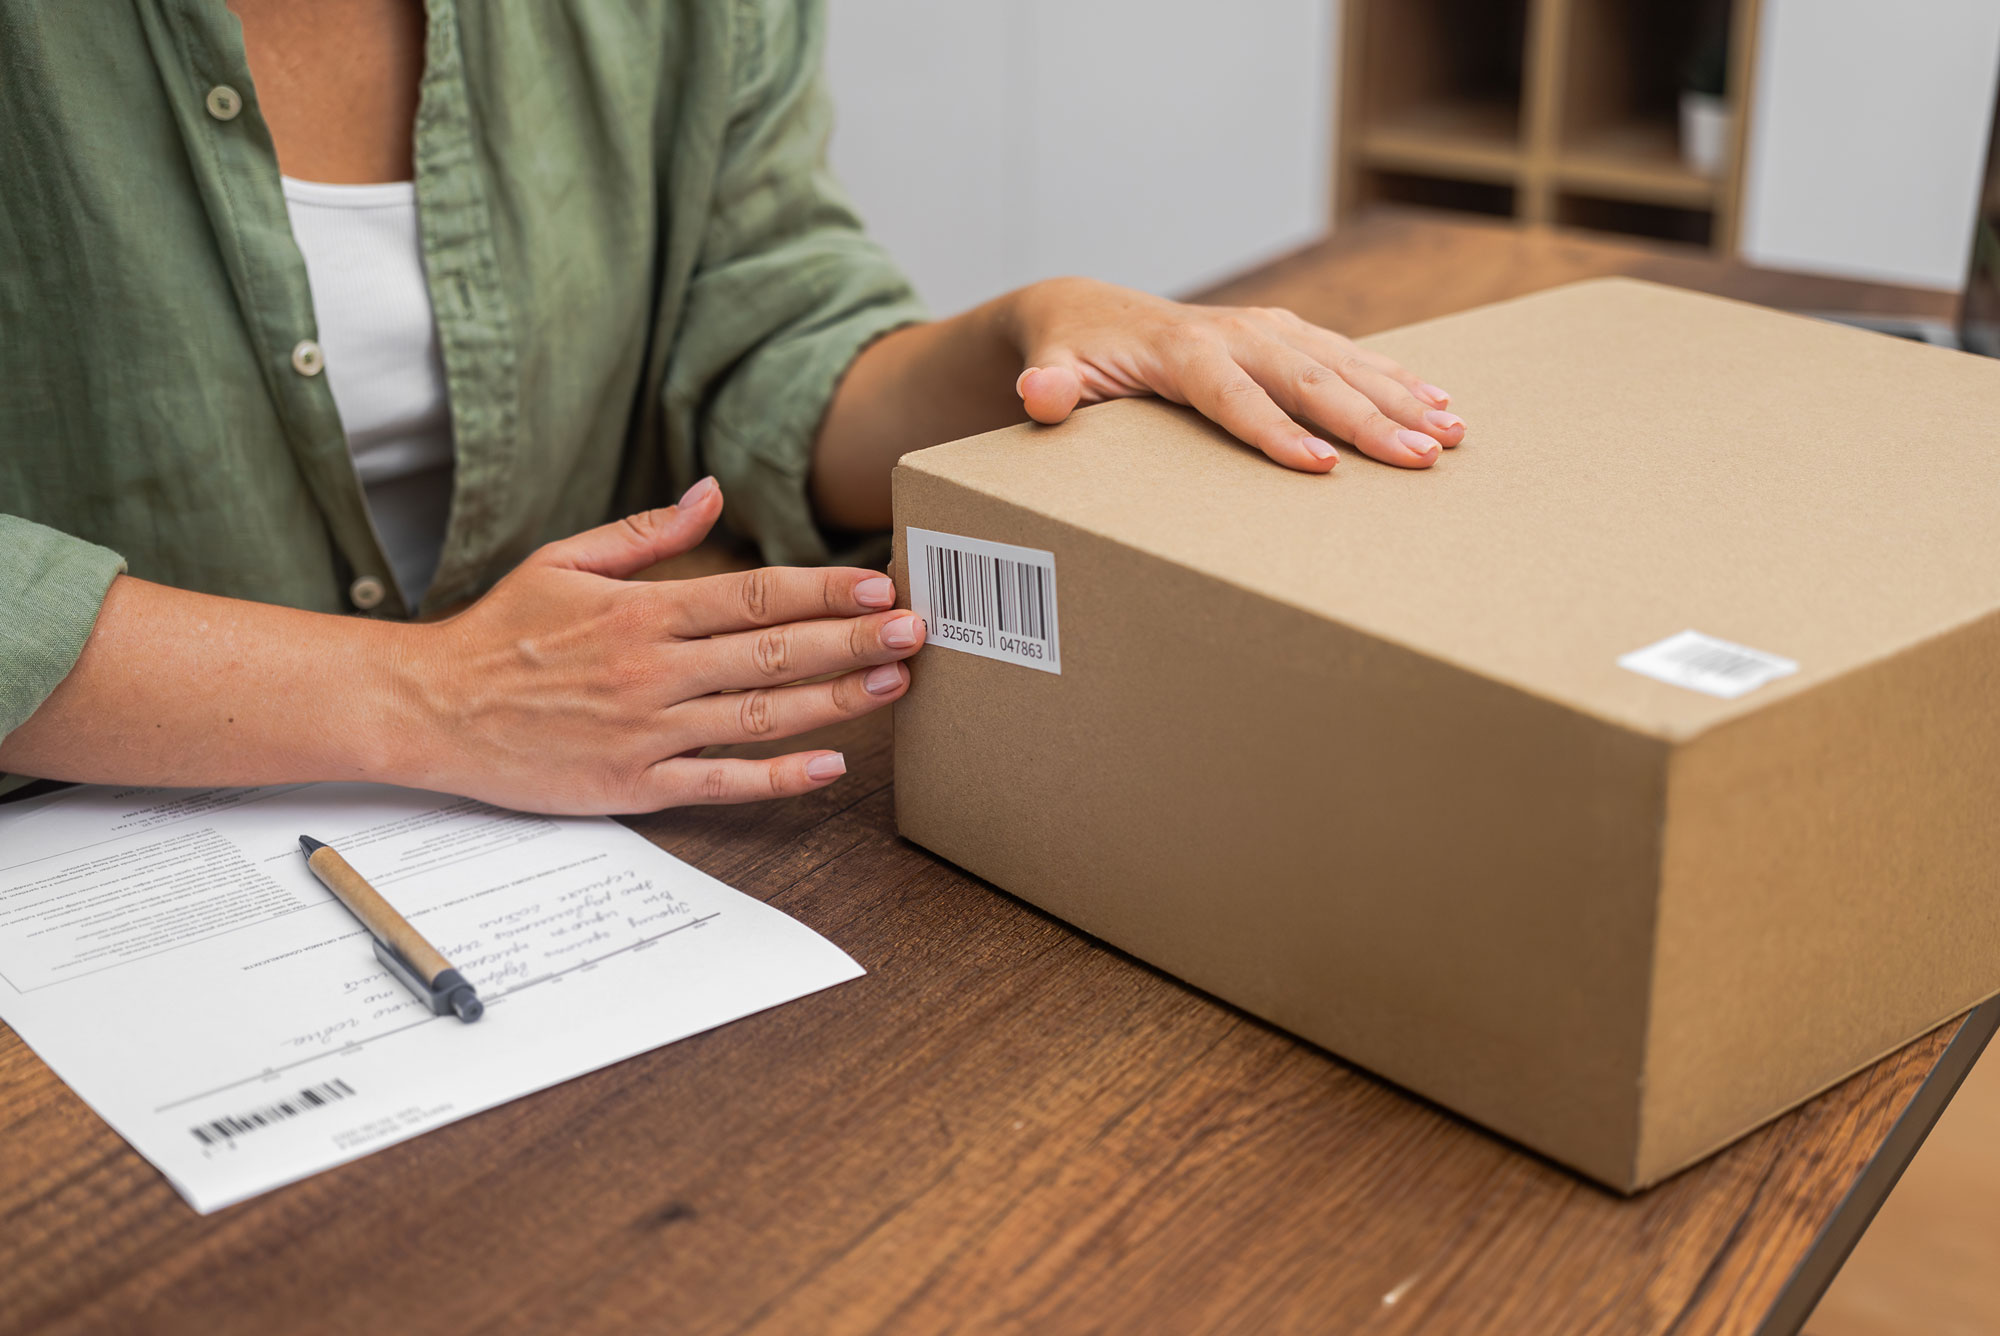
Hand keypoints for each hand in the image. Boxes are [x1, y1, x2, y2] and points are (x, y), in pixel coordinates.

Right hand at [394, 478, 924, 813]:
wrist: (428, 708)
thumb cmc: (499, 632)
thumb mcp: (564, 562)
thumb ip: (645, 533)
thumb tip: (712, 492)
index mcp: (640, 611)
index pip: (753, 596)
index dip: (824, 590)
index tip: (879, 583)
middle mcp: (651, 670)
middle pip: (772, 653)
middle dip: (852, 640)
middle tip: (917, 630)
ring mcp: (645, 732)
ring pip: (759, 716)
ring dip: (835, 702)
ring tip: (895, 685)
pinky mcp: (631, 786)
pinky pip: (718, 784)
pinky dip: (777, 778)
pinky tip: (830, 766)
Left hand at [1007, 276, 1464, 472]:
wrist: (1086, 312)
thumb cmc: (1071, 354)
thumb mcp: (1050, 369)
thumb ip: (1049, 387)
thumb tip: (1041, 394)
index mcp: (1182, 349)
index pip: (1234, 396)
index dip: (1276, 431)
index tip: (1321, 466)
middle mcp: (1234, 332)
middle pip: (1307, 378)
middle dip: (1368, 419)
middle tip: (1421, 458)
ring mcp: (1265, 329)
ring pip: (1341, 363)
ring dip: (1400, 397)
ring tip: (1453, 433)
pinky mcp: (1284, 334)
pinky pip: (1348, 356)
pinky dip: (1396, 379)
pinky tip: (1441, 404)